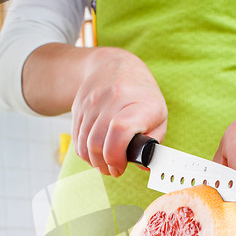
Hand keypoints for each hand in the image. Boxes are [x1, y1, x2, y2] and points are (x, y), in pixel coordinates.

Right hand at [71, 47, 167, 176]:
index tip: (121, 166)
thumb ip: (154, 142)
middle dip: (105, 165)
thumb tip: (144, 166)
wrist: (114, 66)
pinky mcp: (79, 107)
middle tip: (114, 170)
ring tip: (105, 164)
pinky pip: (77, 139)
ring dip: (94, 162)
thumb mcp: (158, 116)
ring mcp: (93, 102)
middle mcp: (114, 98)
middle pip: (98, 142)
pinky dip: (85, 153)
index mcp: (140, 102)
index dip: (117, 155)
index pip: (120, 130)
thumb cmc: (142, 97)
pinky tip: (96, 154)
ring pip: (84, 143)